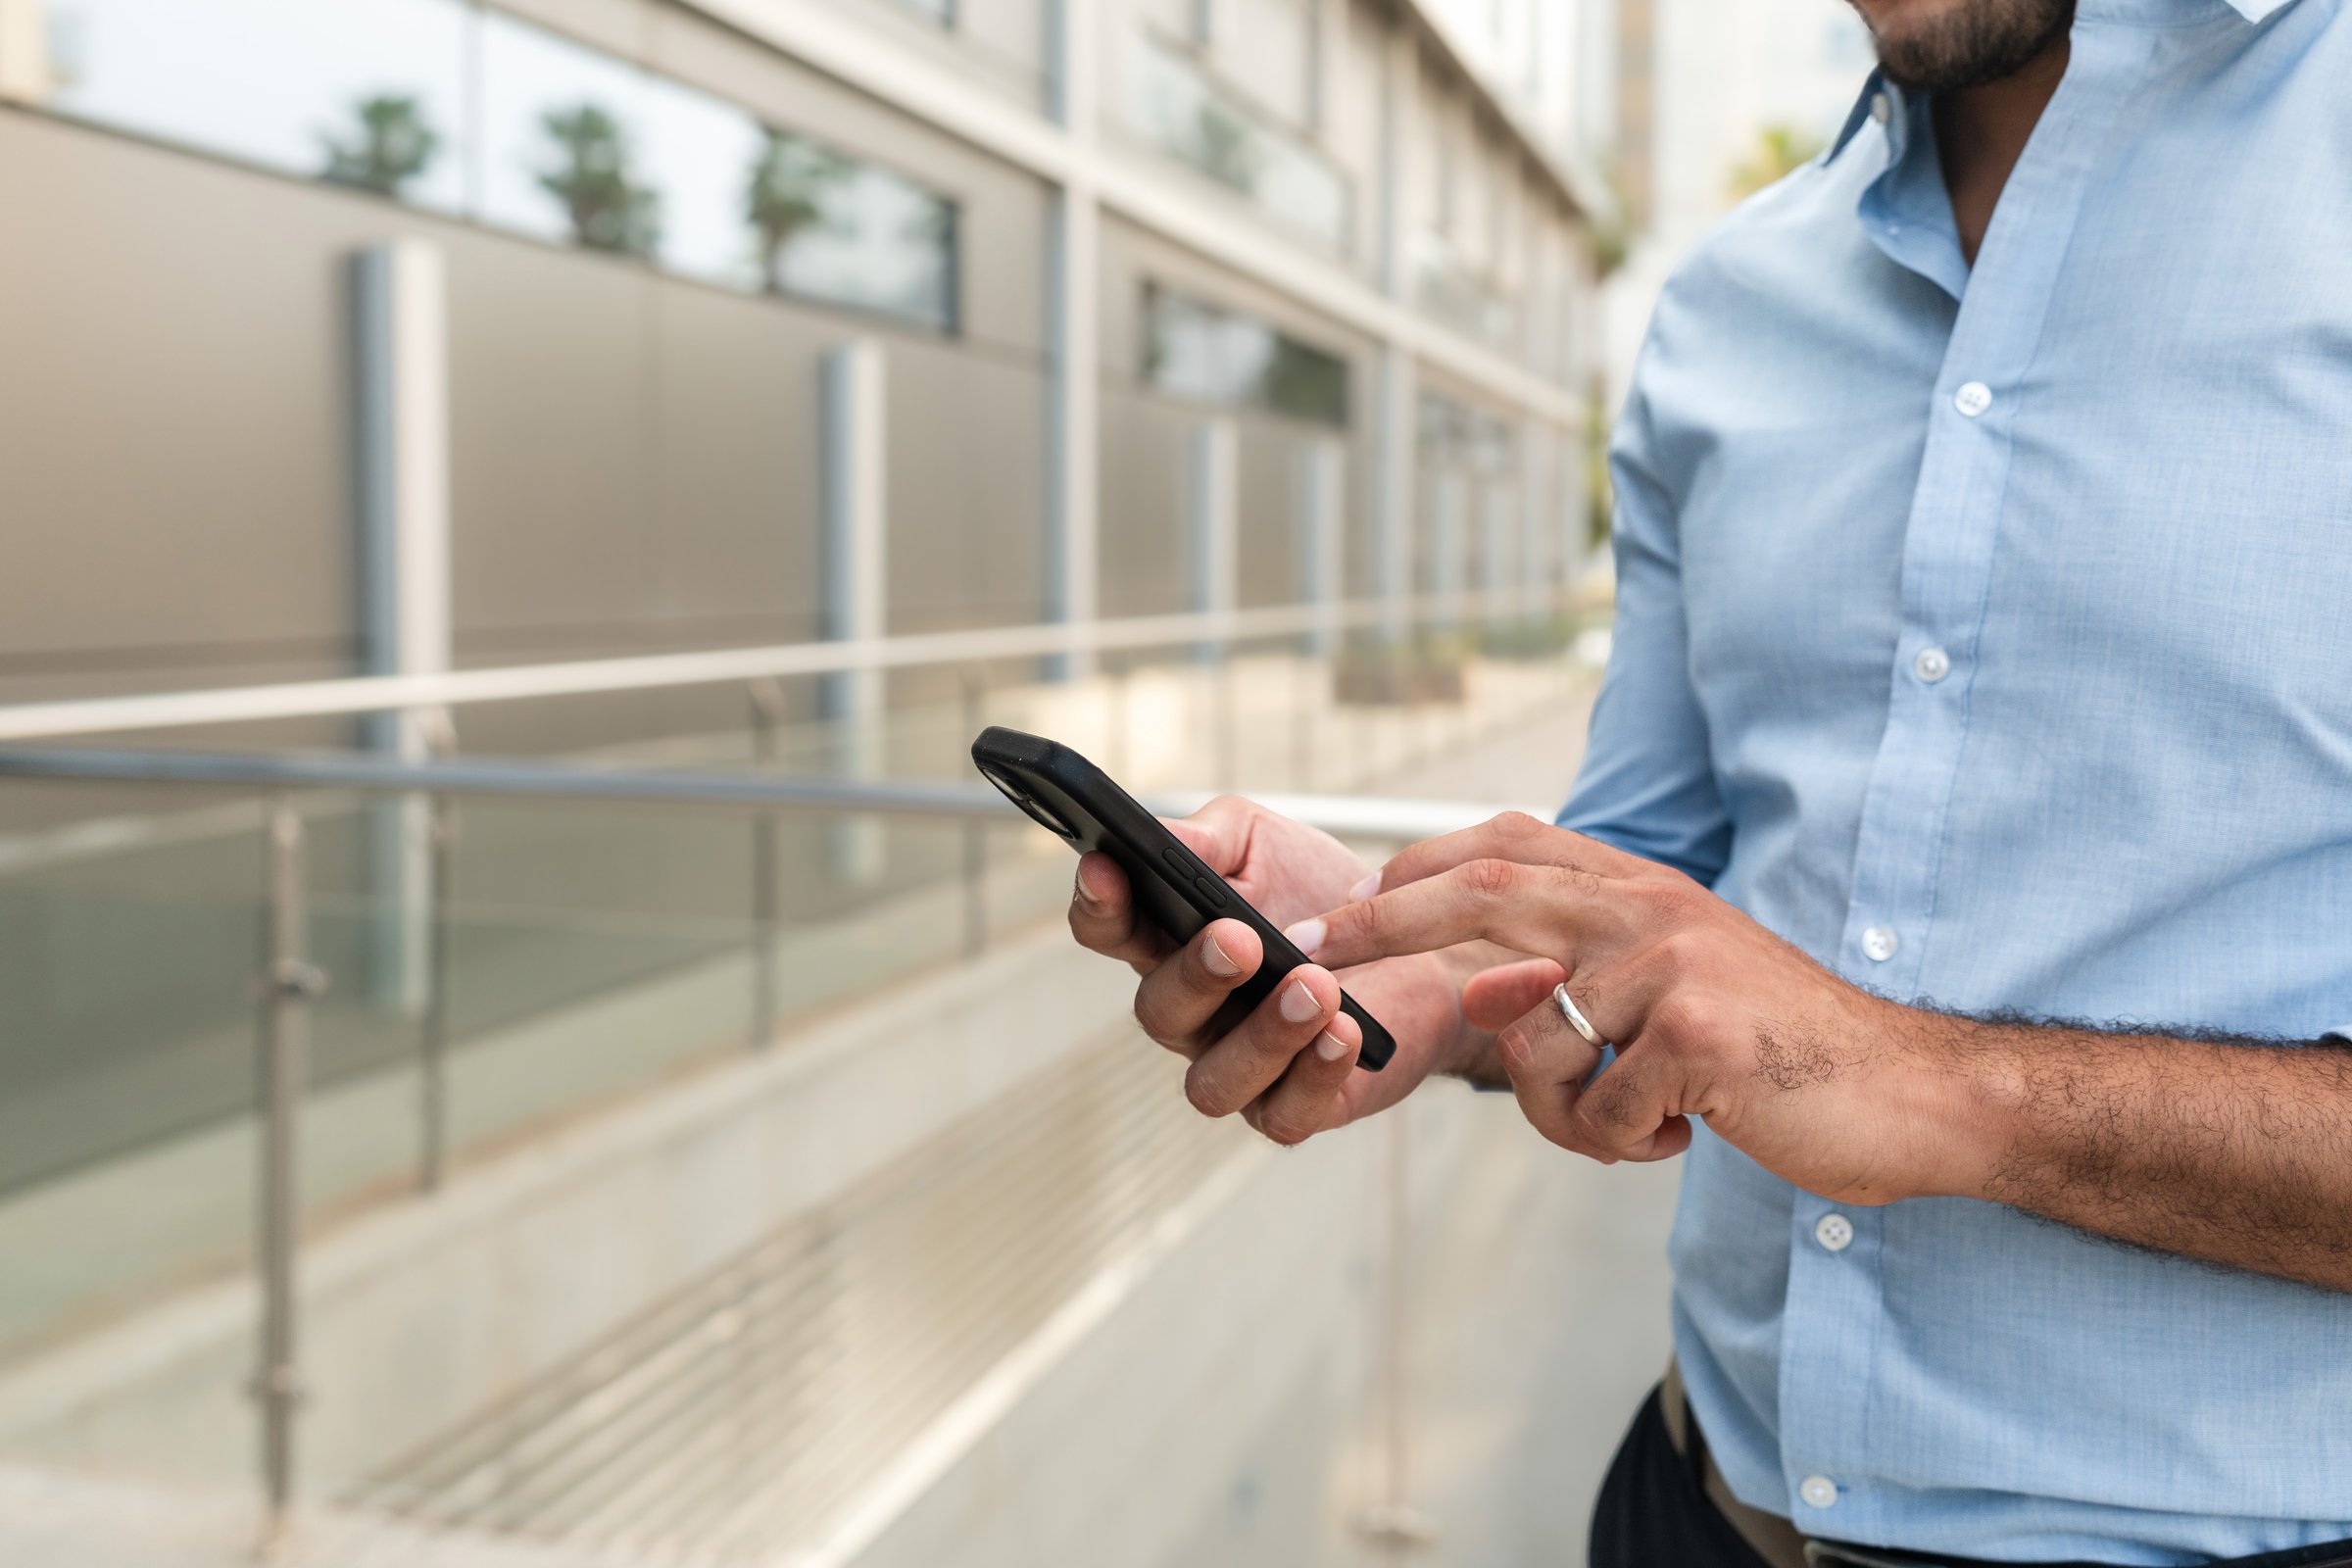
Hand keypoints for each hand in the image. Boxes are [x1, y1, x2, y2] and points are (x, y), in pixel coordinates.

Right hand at [1067, 795, 1473, 1144]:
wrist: (1424, 947)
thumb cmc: (1326, 895)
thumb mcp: (1264, 843)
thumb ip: (1208, 838)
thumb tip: (1161, 839)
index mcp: (1169, 943)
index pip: (1109, 930)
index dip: (1099, 904)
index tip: (1108, 868)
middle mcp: (1193, 1014)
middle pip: (1158, 1011)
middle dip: (1197, 975)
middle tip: (1242, 938)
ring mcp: (1239, 1066)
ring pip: (1212, 1082)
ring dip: (1262, 1035)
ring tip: (1315, 986)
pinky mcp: (1294, 1107)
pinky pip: (1282, 1116)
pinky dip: (1312, 1076)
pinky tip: (1342, 1032)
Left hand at [1290, 812, 1997, 1204]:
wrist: (1910, 1093)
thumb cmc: (1777, 1052)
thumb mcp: (1675, 989)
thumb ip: (1583, 975)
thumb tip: (1476, 990)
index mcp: (1641, 889)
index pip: (1506, 847)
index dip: (1418, 868)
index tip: (1347, 902)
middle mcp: (1648, 908)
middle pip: (1483, 892)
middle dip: (1385, 925)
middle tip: (1316, 954)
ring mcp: (1670, 964)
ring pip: (1532, 1044)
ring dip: (1563, 1110)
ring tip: (1640, 1119)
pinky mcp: (1693, 1034)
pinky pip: (1592, 1109)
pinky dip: (1623, 1144)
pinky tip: (1689, 1133)